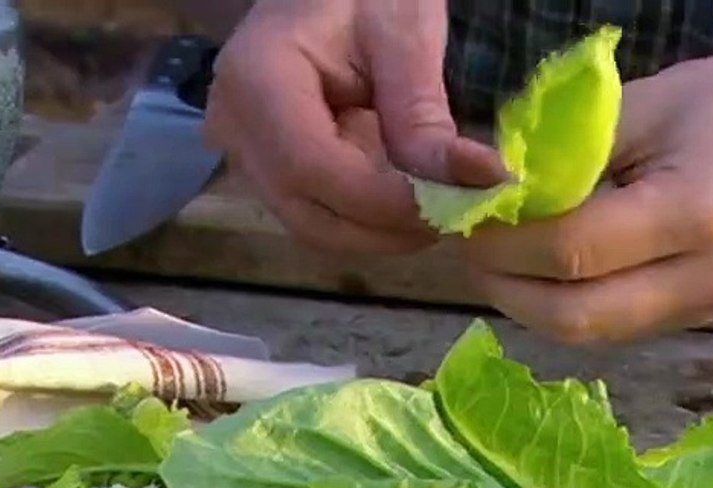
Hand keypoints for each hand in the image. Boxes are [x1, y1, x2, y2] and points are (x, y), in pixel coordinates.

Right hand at [204, 0, 505, 253]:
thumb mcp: (402, 32)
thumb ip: (422, 111)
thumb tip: (477, 181)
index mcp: (257, 81)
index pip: (314, 168)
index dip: (386, 201)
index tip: (457, 204)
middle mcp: (235, 131)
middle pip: (308, 215)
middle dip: (387, 229)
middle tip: (459, 214)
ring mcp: (242, 155)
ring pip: (312, 225)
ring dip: (379, 230)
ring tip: (439, 205)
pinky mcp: (262, 169)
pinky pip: (314, 211)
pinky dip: (365, 217)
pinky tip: (407, 195)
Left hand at [463, 37, 712, 343]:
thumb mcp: (653, 103)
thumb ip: (569, 151)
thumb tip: (495, 185)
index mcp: (693, 215)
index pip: (569, 252)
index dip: (503, 242)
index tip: (466, 219)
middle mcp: (701, 278)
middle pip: (572, 317)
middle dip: (504, 287)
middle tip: (470, 249)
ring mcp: (705, 307)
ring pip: (590, 334)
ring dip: (529, 305)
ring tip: (497, 260)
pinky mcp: (700, 315)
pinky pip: (615, 327)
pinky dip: (565, 307)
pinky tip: (541, 272)